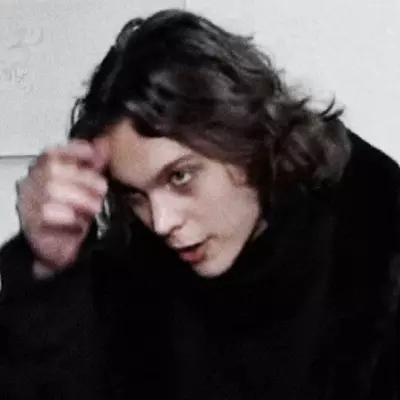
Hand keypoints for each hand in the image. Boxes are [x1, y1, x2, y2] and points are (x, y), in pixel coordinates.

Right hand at [16, 140, 108, 270]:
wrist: (63, 247)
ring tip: (95, 207)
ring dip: (79, 198)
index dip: (74, 150)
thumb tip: (104, 146)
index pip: (53, 152)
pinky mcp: (30, 222)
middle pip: (52, 168)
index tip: (93, 154)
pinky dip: (68, 216)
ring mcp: (28, 201)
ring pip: (50, 190)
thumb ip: (94, 166)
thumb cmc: (74, 215)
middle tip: (102, 188)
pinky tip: (80, 221)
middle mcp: (32, 182)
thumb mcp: (88, 188)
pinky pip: (46, 213)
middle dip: (83, 178)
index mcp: (43, 170)